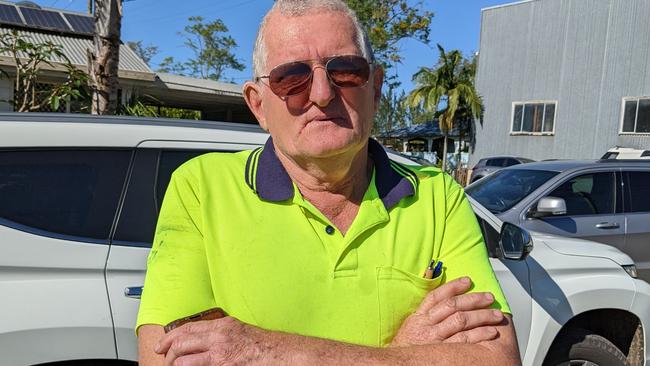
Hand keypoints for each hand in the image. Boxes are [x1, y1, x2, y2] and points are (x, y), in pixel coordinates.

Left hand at [155, 316, 272, 365]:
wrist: (281, 354)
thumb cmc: (264, 346)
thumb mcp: (240, 331)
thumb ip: (221, 333)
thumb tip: (203, 341)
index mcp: (222, 326)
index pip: (187, 328)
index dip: (170, 337)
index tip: (162, 345)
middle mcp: (218, 337)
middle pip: (181, 342)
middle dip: (168, 353)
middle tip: (164, 359)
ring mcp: (219, 353)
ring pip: (183, 360)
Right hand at [390, 277, 504, 346]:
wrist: (397, 365)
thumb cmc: (406, 347)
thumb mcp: (411, 327)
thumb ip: (426, 315)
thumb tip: (445, 301)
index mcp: (418, 316)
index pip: (436, 295)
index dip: (453, 286)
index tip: (468, 281)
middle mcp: (426, 324)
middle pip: (452, 306)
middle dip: (473, 299)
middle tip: (489, 297)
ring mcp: (434, 338)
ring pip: (461, 321)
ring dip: (481, 316)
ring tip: (496, 315)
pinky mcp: (441, 351)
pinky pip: (464, 341)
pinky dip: (479, 335)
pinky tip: (491, 332)